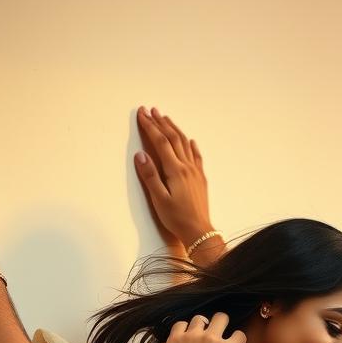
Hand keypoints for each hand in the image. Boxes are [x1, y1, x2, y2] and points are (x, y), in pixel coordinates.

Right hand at [134, 107, 213, 248]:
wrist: (199, 231)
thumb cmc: (177, 219)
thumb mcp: (159, 199)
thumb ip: (150, 176)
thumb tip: (140, 155)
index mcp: (175, 170)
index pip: (161, 142)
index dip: (150, 126)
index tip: (142, 114)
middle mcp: (187, 167)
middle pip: (173, 138)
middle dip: (161, 123)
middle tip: (151, 110)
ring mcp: (196, 172)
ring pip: (185, 143)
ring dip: (174, 129)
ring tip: (166, 118)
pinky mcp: (201, 179)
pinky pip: (196, 156)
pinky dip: (191, 145)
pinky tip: (190, 141)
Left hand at [157, 313, 246, 342]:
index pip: (240, 335)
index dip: (238, 339)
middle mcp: (211, 339)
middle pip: (222, 317)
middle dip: (222, 323)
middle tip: (218, 331)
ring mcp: (192, 336)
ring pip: (200, 318)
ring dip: (201, 325)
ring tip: (198, 334)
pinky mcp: (176, 338)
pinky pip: (180, 324)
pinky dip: (182, 328)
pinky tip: (183, 336)